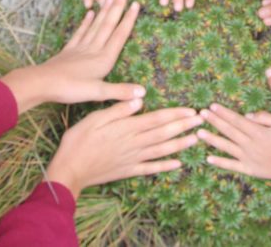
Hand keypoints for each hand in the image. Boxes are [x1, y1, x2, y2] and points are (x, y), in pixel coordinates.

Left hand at [0, 0, 143, 112]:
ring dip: (104, 10)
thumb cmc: (71, 89)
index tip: (136, 4)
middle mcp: (93, 49)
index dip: (128, 20)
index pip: (119, 35)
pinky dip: (86, 22)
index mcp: (103, 58)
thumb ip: (121, 91)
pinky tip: (89, 13)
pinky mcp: (69, 50)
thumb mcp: (98, 93)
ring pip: (95, 25)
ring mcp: (80, 48)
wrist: (42, 83)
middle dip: (117, 7)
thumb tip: (143, 92)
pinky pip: (80, 33)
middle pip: (108, 25)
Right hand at [45, 100, 202, 199]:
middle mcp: (133, 143)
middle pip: (163, 133)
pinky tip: (177, 164)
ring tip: (196, 139)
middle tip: (201, 121)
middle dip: (183, 126)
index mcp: (126, 128)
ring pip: (161, 150)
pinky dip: (165, 166)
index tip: (191, 110)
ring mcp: (132, 159)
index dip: (175, 114)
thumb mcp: (94, 118)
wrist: (69, 171)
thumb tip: (139, 99)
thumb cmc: (78, 141)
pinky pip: (151, 169)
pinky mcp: (128, 171)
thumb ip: (117, 109)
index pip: (156, 119)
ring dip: (180, 144)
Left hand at [198, 103, 270, 179]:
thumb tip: (248, 115)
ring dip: (212, 140)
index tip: (212, 106)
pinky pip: (232, 166)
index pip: (237, 120)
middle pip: (229, 131)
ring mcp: (247, 157)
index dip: (224, 113)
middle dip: (215, 121)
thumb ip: (266, 117)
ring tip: (199, 133)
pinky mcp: (248, 169)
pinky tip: (209, 159)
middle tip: (201, 114)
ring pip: (227, 147)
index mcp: (257, 132)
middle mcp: (249, 144)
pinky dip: (220, 163)